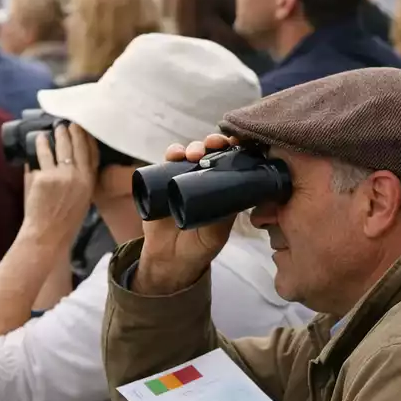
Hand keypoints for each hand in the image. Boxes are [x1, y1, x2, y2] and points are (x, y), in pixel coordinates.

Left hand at [20, 123, 97, 244]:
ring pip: (61, 148)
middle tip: (72, 122)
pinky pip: (42, 157)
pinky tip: (39, 139)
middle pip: (78, 148)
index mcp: (89, 182)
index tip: (87, 130)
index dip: (89, 140)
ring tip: (57, 127)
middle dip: (75, 132)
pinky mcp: (44, 177)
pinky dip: (41, 146)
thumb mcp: (83, 199)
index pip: (92, 155)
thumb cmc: (65, 220)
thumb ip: (80, 180)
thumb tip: (72, 163)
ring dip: (59, 135)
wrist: (48, 233)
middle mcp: (78, 176)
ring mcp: (61, 175)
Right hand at [135, 134, 238, 295]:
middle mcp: (204, 178)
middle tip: (213, 145)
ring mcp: (183, 178)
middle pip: (212, 152)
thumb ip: (223, 217)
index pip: (232, 161)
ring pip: (189, 153)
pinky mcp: (163, 182)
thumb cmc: (200, 245)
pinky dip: (171, 154)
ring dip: (192, 147)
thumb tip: (234, 198)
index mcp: (224, 187)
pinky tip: (174, 154)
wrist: (169, 258)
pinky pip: (166, 163)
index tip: (237, 142)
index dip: (235, 148)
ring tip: (193, 153)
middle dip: (213, 143)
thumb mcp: (217, 232)